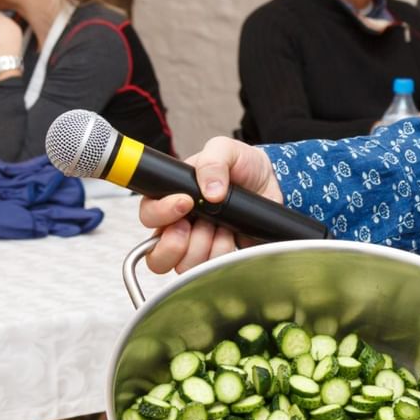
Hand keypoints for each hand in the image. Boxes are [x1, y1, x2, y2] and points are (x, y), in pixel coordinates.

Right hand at [136, 137, 281, 272]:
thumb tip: (209, 191)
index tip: (185, 203)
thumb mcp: (225, 149)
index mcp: (171, 198)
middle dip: (179, 242)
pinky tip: (232, 234)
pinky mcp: (216, 257)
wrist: (271, 183)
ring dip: (207, 244)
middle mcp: (178, 225)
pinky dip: (223, 252)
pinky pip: (211, 269)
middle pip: (157, 254)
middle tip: (202, 223)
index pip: (148, 215)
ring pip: (184, 265)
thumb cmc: (242, 165)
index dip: (161, 214)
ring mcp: (196, 245)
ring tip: (222, 225)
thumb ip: (212, 162)